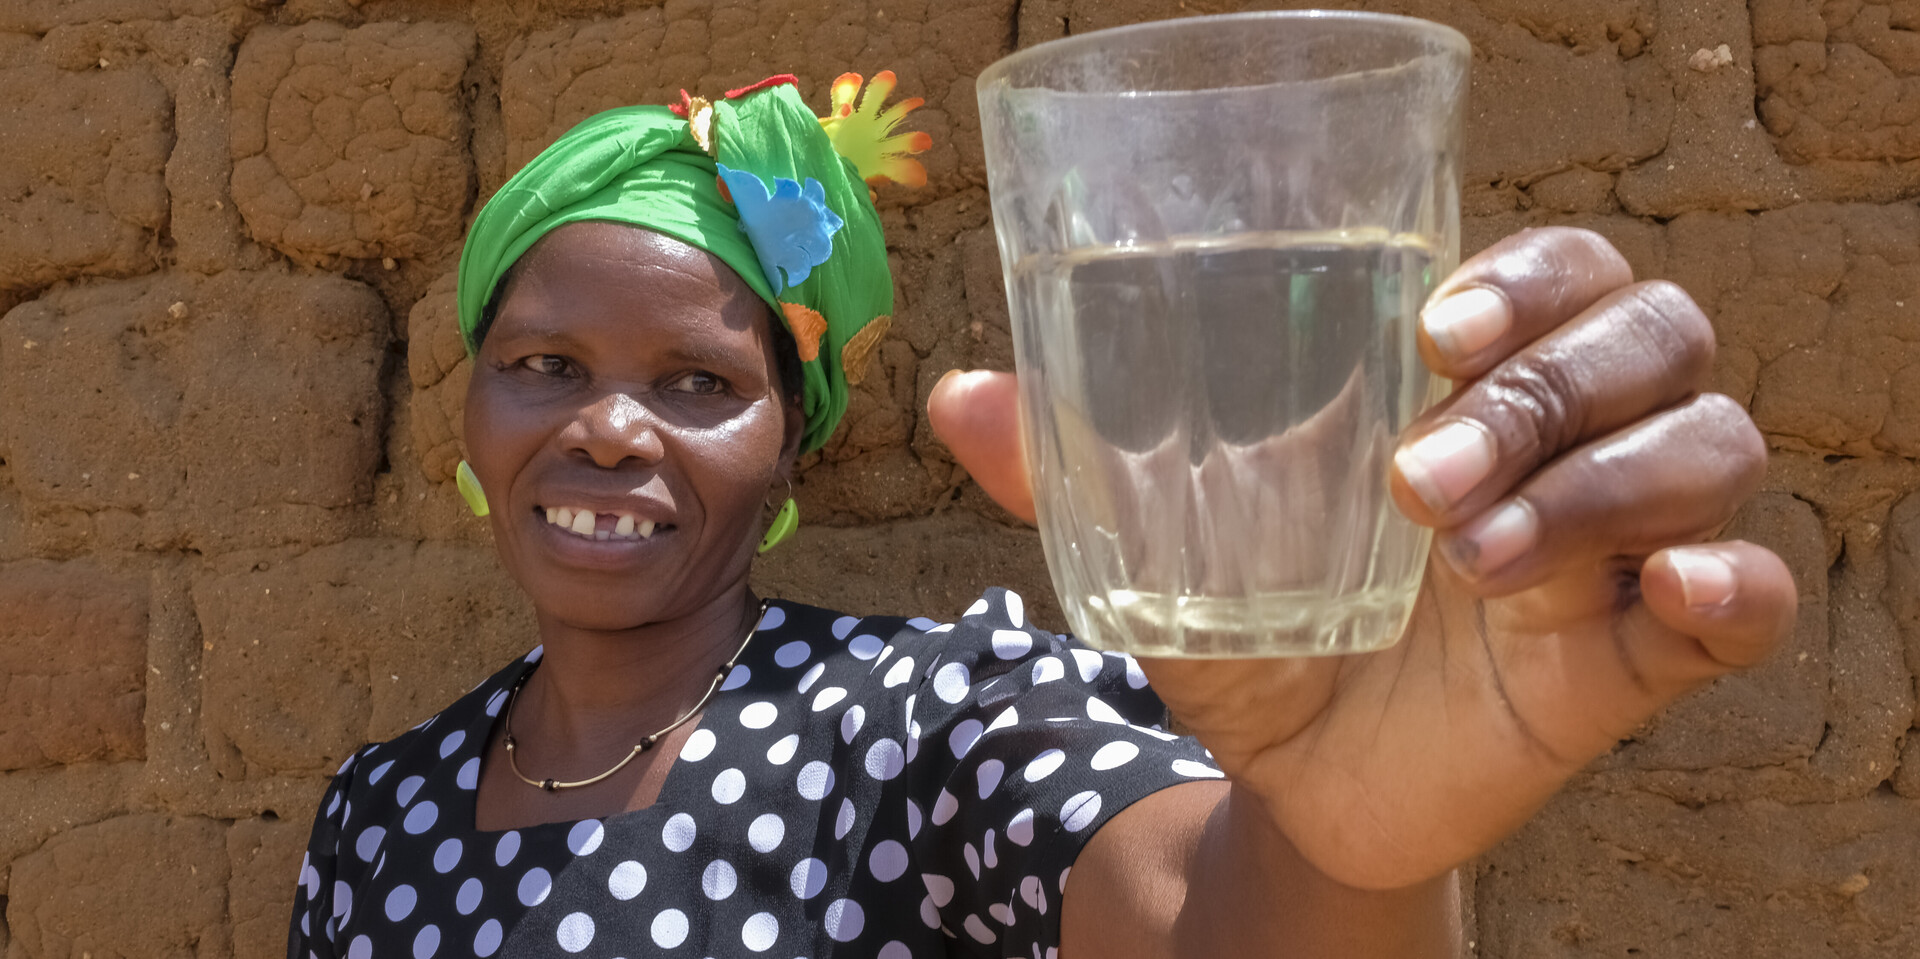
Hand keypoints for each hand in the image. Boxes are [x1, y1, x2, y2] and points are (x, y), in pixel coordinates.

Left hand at [928, 227, 1795, 890]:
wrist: (1293, 789)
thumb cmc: (1249, 636)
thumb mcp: (1163, 557)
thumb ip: (1070, 474)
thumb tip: (954, 397)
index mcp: (1459, 390)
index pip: (1561, 272)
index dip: (1533, 273)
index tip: (1438, 327)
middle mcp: (1556, 447)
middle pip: (1654, 337)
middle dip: (1549, 392)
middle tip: (1421, 484)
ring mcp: (1610, 548)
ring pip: (1708, 444)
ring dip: (1608, 484)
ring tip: (1473, 565)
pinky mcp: (1638, 654)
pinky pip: (1751, 594)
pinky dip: (1731, 583)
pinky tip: (1664, 595)